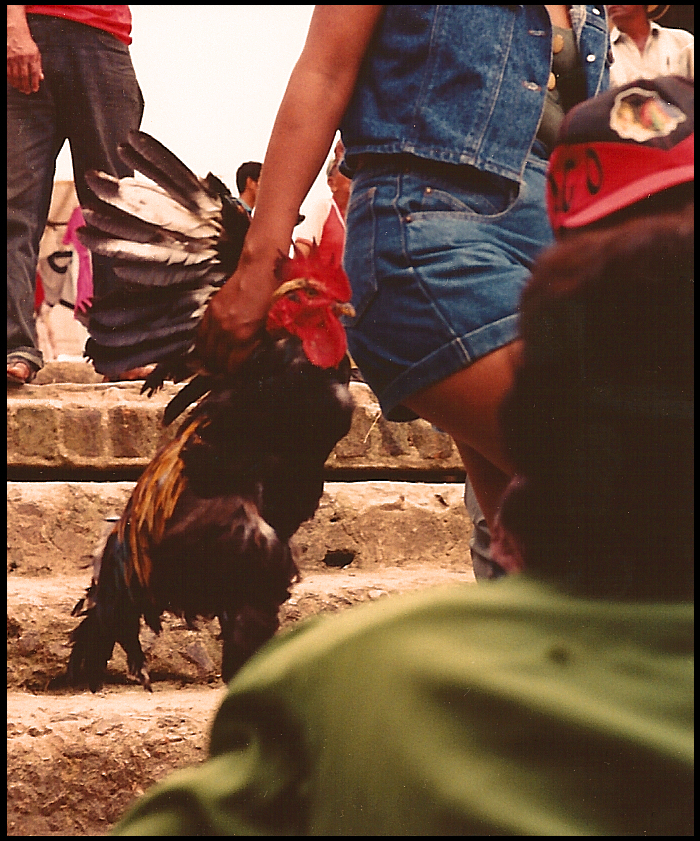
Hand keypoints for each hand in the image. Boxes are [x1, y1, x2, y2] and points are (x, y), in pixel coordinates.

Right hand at [7, 8, 43, 93]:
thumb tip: (41, 79)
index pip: (34, 73)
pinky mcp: (5, 57)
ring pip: (15, 75)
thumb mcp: (36, 53)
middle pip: (24, 76)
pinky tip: (13, 83)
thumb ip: (38, 66)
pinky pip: (7, 71)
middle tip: (26, 91)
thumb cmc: (27, 44)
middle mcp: (22, 57)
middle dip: (25, 86)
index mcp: (32, 56)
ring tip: (20, 88)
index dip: (34, 83)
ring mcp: (12, 57)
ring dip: (18, 84)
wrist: (14, 30)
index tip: (34, 90)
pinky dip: (10, 79)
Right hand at [195, 250, 280, 373]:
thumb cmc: (271, 295)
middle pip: (217, 360)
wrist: (259, 271)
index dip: (233, 375)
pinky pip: (200, 333)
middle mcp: (227, 330)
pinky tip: (205, 349)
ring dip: (208, 360)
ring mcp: (216, 319)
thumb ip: (261, 343)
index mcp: (244, 336)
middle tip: (224, 374)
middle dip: (220, 370)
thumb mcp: (272, 325)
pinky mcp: (211, 309)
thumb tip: (254, 358)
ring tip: (213, 366)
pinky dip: (202, 344)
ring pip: (205, 349)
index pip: (232, 366)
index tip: (235, 377)